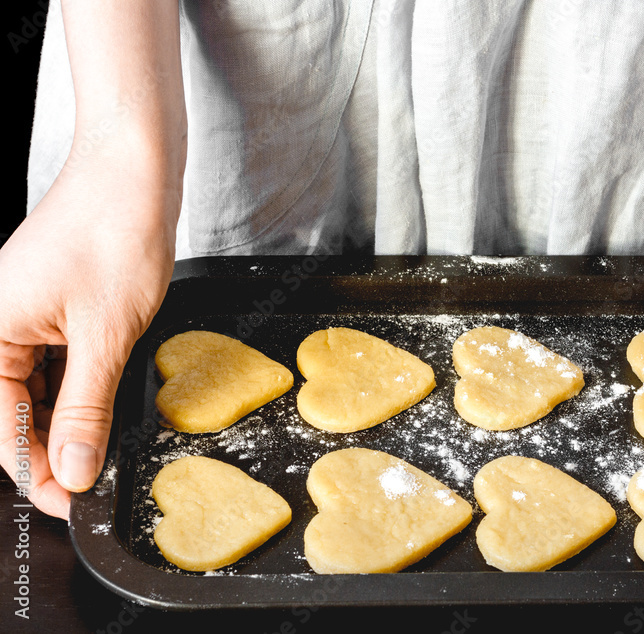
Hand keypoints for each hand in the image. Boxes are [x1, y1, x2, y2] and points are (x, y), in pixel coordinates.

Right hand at [0, 152, 178, 518]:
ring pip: (33, 390)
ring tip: (102, 449)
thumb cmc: (115, 233)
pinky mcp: (46, 307)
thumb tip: (74, 468)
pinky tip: (99, 408)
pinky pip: (50, 363)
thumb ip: (87, 407)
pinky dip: (74, 389)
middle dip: (51, 449)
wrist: (133, 172)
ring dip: (65, 421)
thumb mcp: (106, 335)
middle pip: (11, 411)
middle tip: (91, 481)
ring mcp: (18, 315)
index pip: (0, 428)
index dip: (36, 472)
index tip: (73, 503)